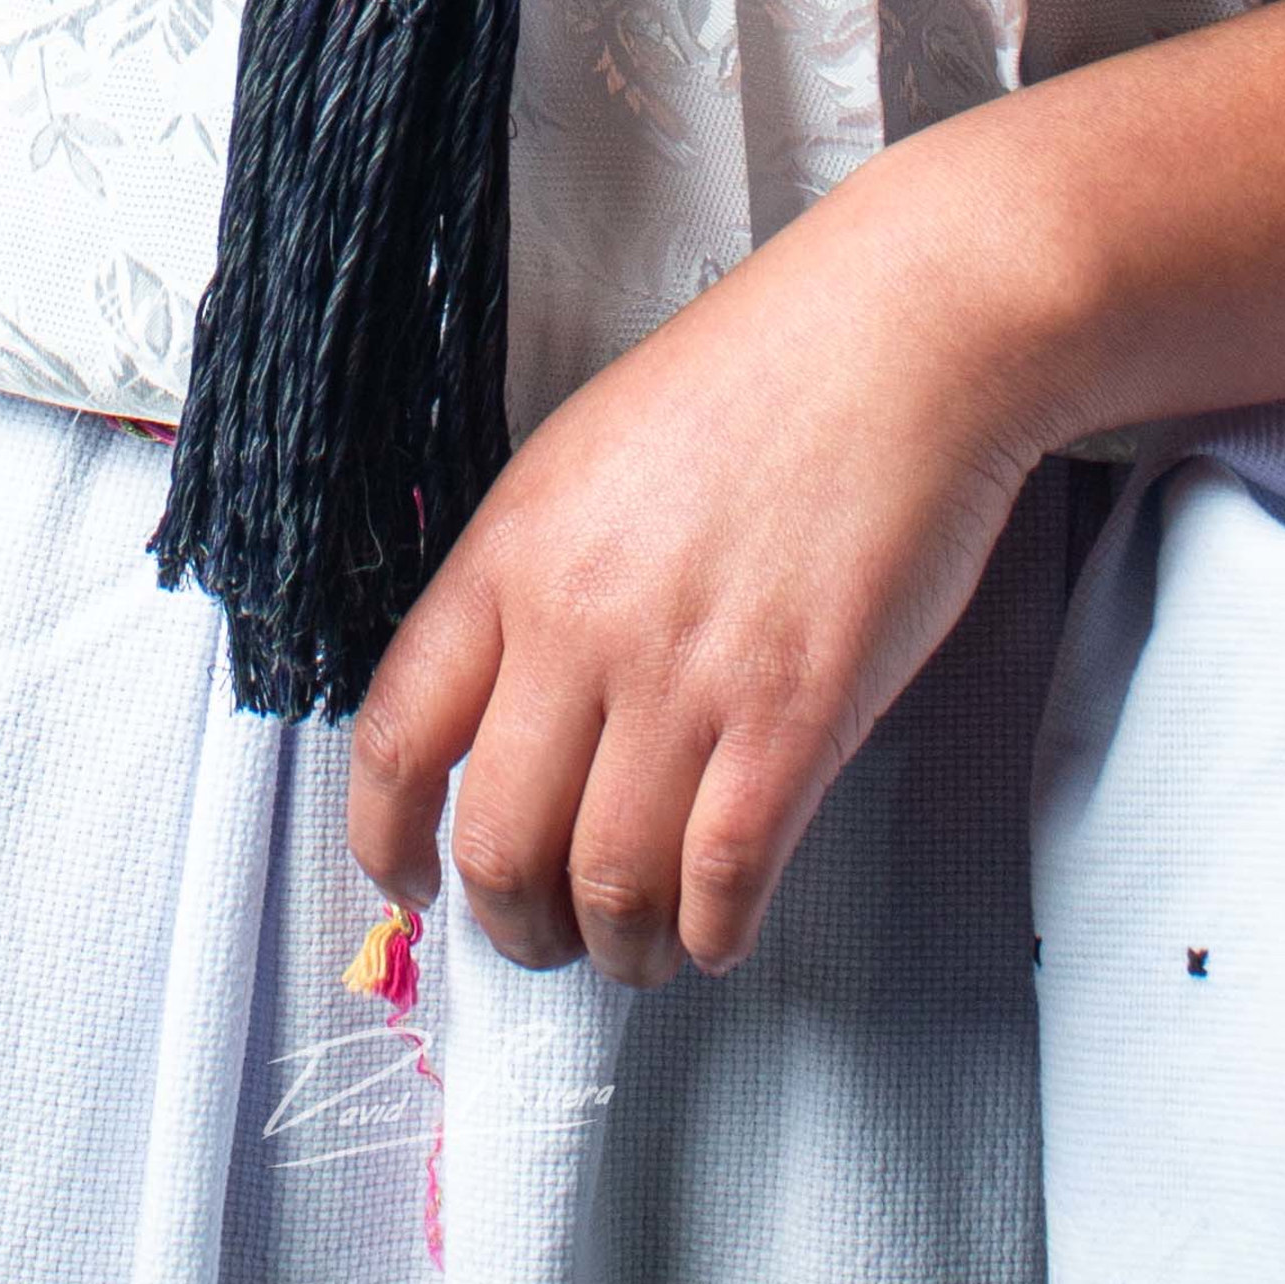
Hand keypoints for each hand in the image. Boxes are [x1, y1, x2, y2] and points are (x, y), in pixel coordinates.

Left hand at [346, 125, 1052, 986]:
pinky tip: (719, 924)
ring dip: (619, 947)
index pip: (397, 734)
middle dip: (514, 922)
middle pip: (497, 840)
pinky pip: (725, 878)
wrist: (899, 336)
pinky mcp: (794, 717)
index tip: (408, 881)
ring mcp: (687, 675)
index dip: (384, 839)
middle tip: (545, 935)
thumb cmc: (759, 378)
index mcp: (513, 547)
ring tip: (640, 947)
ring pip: (609, 884)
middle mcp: (581, 621)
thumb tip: (502, 713)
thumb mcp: (588, 453)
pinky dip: (713, 931)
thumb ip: (533, 578)